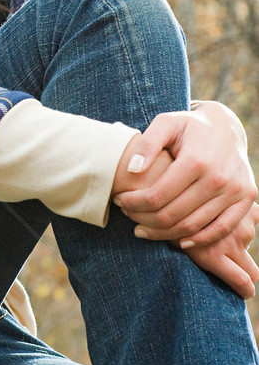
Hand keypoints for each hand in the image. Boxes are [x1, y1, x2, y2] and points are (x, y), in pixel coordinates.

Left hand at [111, 105, 257, 297]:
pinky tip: (178, 241)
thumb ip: (147, 144)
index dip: (133, 203)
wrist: (227, 127)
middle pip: (173, 214)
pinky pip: (221, 229)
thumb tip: (132, 170)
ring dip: (163, 233)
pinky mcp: (246, 198)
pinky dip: (199, 240)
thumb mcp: (166, 123)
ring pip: (193, 226)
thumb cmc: (189, 126)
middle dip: (143, 219)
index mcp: (196, 160)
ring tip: (143, 229)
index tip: (118, 200)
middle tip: (127, 215)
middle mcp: (218, 178)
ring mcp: (235, 190)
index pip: (157, 195)